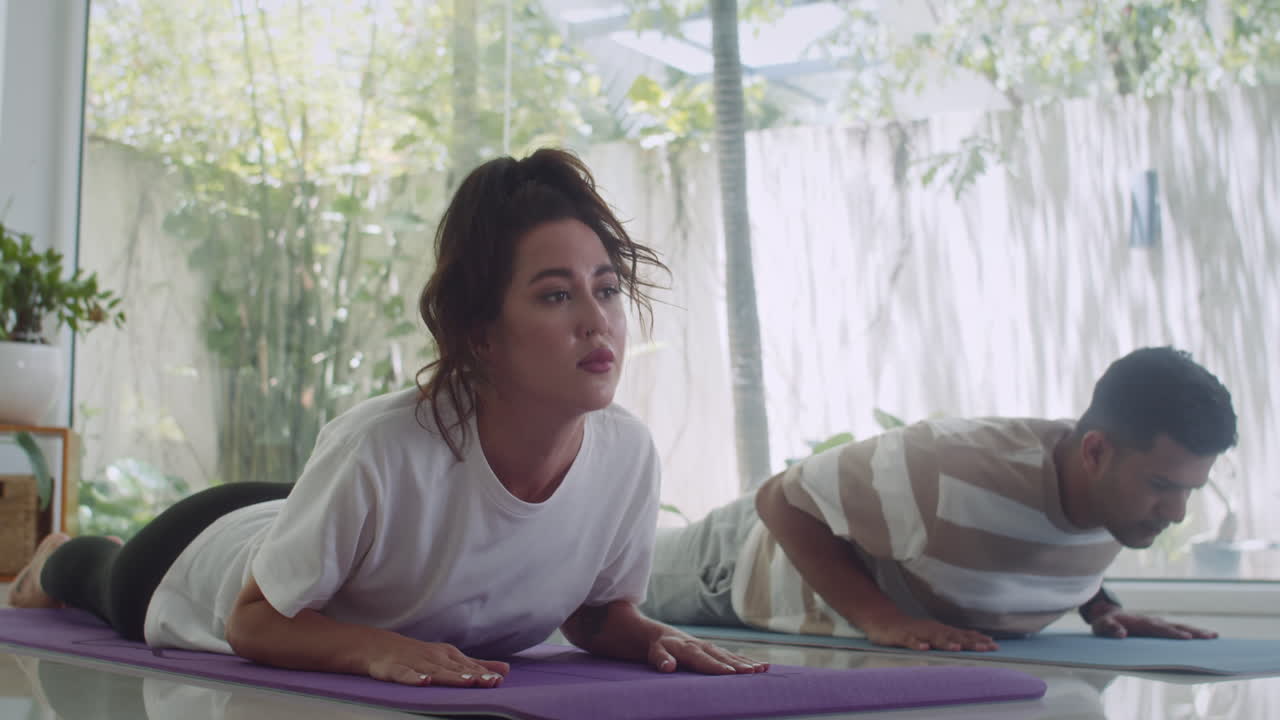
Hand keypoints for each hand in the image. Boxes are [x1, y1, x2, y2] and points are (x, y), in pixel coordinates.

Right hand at [364, 634, 509, 687]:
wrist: (381, 647)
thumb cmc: (422, 655)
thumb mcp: (451, 658)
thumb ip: (478, 665)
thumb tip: (506, 670)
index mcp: (449, 656)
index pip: (469, 667)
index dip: (484, 674)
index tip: (500, 680)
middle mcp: (434, 658)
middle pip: (456, 669)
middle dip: (474, 675)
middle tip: (491, 682)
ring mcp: (415, 663)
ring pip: (435, 672)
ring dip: (452, 676)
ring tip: (468, 681)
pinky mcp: (395, 670)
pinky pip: (405, 675)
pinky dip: (415, 678)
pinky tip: (424, 681)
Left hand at [647, 629, 768, 674]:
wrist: (661, 634)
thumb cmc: (658, 647)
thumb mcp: (655, 653)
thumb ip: (661, 659)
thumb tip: (668, 666)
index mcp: (688, 648)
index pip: (704, 659)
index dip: (717, 666)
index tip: (730, 674)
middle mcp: (703, 646)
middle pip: (722, 657)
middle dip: (738, 665)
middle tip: (753, 672)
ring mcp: (711, 648)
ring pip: (731, 656)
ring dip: (747, 662)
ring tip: (762, 669)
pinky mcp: (716, 651)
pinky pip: (733, 656)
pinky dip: (747, 660)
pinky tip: (763, 666)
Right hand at [862, 615, 998, 651]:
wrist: (884, 622)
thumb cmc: (911, 631)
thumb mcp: (932, 635)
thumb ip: (949, 638)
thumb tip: (969, 643)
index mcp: (940, 630)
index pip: (962, 634)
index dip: (978, 639)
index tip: (994, 645)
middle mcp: (932, 629)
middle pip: (953, 635)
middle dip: (969, 642)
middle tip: (986, 647)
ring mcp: (917, 633)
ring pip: (933, 637)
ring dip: (946, 642)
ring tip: (958, 648)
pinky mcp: (902, 637)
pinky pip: (910, 641)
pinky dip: (918, 644)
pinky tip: (924, 648)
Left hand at [1090, 611, 1217, 639]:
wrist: (1108, 614)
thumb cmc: (1105, 623)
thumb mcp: (1102, 626)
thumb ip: (1110, 628)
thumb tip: (1121, 633)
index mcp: (1141, 623)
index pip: (1159, 628)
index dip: (1172, 633)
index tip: (1186, 638)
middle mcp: (1154, 622)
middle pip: (1176, 626)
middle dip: (1193, 631)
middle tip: (1211, 636)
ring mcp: (1159, 624)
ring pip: (1180, 627)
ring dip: (1197, 632)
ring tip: (1214, 636)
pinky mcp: (1161, 628)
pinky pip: (1178, 631)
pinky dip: (1192, 634)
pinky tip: (1204, 639)